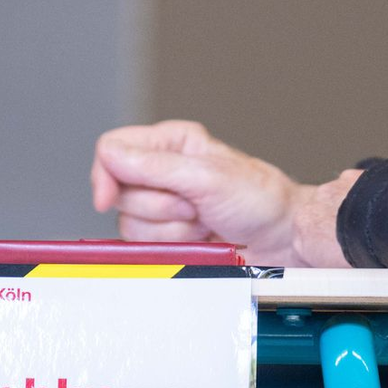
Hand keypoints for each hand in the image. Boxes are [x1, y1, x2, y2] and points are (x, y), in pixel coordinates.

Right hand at [90, 119, 356, 266]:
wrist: (282, 238)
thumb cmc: (259, 199)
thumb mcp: (207, 177)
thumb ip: (155, 167)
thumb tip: (110, 157)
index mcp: (170, 142)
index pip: (111, 148)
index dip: (105, 174)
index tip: (108, 198)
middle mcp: (161, 170)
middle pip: (118, 192)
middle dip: (158, 207)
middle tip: (194, 206)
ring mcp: (163, 204)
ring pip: (130, 223)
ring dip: (170, 230)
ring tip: (203, 222)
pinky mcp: (167, 234)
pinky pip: (146, 245)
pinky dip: (174, 245)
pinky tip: (200, 238)